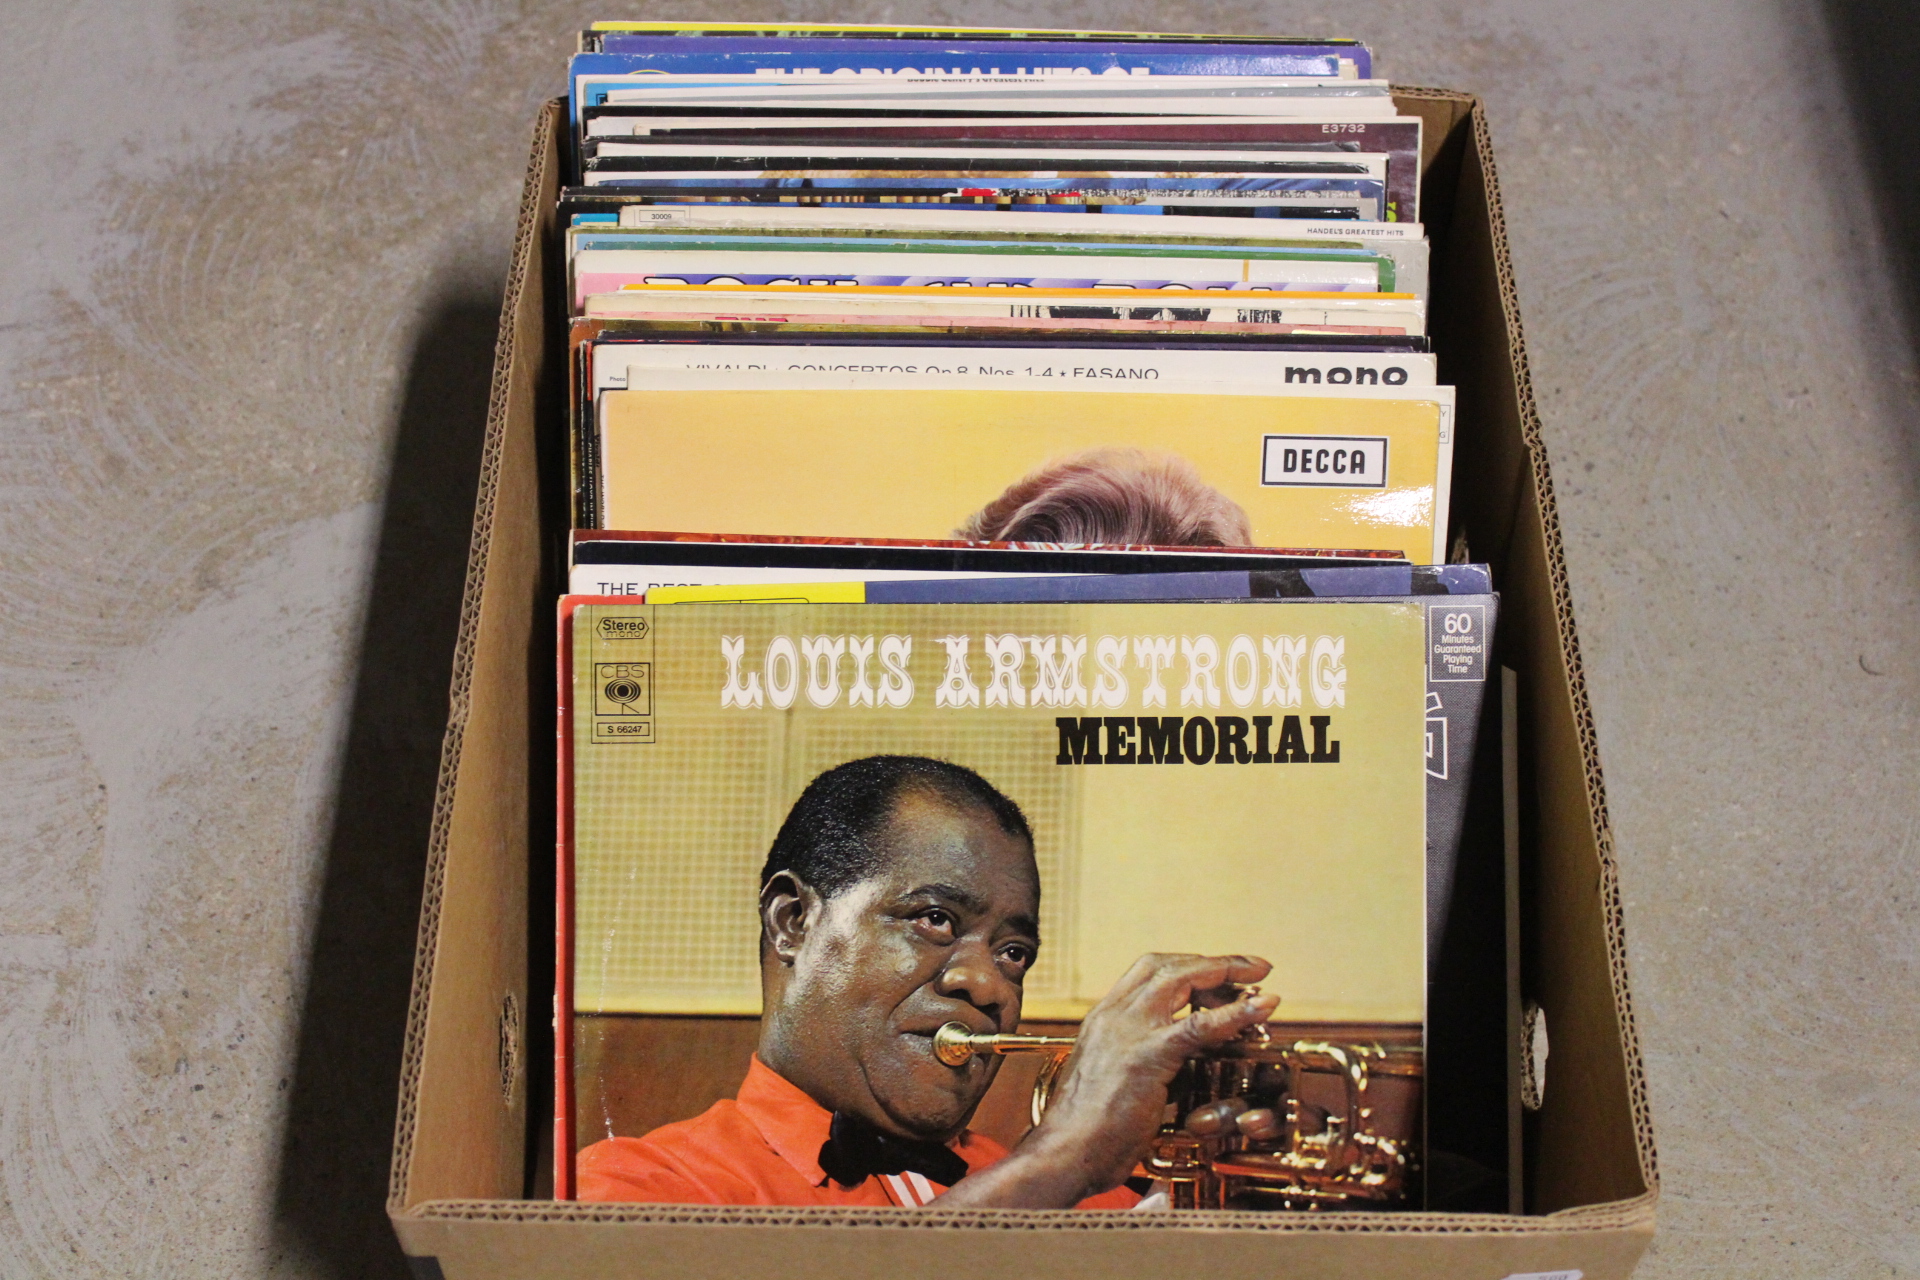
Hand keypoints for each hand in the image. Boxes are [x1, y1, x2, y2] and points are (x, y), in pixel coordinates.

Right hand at [936, 953, 1276, 1208]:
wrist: (1063, 1154)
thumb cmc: (1085, 1132)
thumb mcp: (1109, 1081)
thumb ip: (1136, 1062)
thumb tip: (1171, 1068)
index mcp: (1104, 1019)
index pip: (1148, 971)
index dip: (1188, 965)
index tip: (1219, 970)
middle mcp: (1113, 1015)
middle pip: (1168, 965)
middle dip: (1213, 961)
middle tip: (1252, 967)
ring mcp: (1128, 1031)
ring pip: (1183, 978)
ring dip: (1226, 972)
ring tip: (1260, 978)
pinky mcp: (1147, 1057)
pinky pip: (1199, 1026)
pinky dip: (1236, 1013)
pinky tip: (1263, 1006)